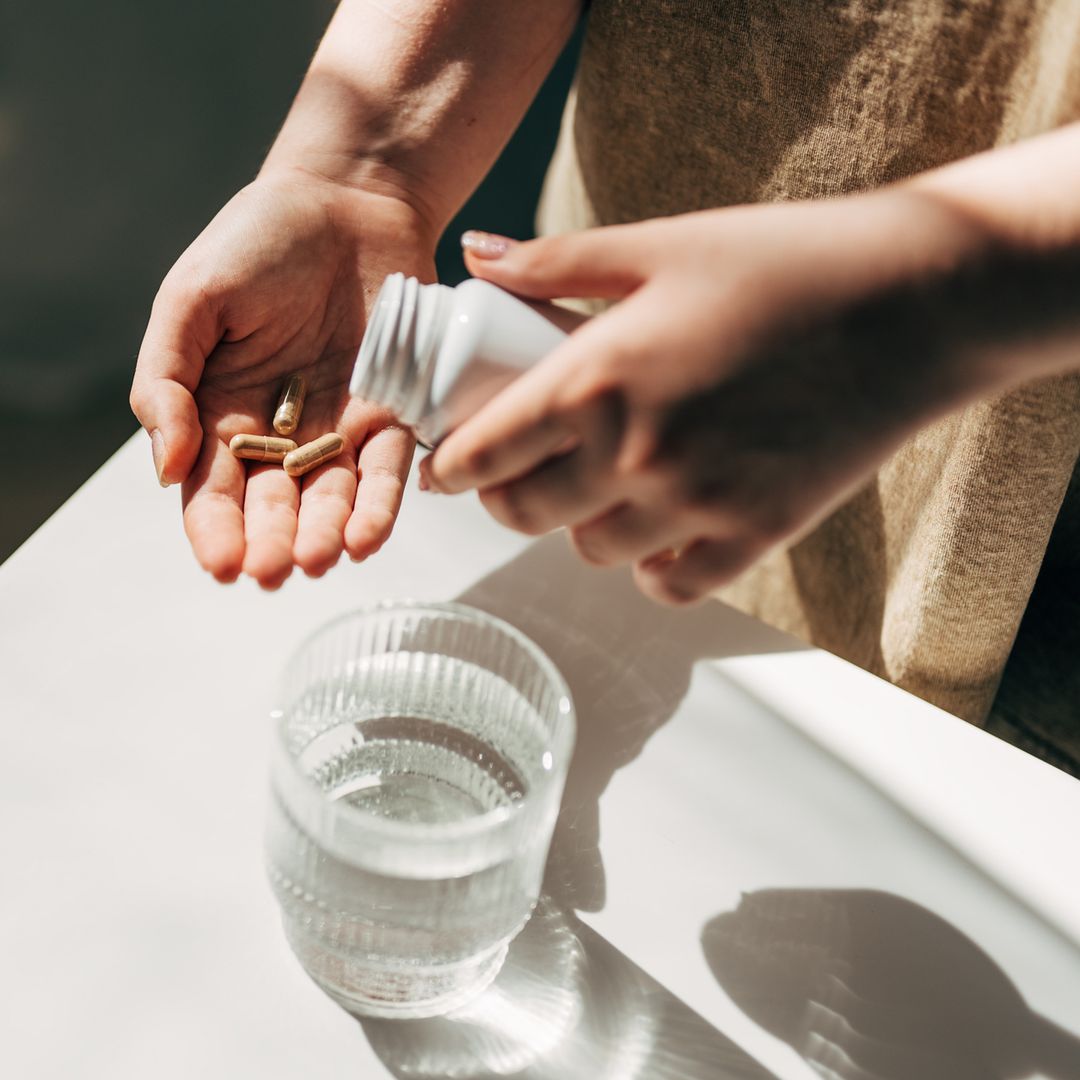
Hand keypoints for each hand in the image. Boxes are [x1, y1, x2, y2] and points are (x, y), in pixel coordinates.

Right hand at [130, 169, 434, 586]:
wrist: (347, 199)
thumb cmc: (257, 242)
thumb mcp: (191, 300)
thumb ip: (166, 381)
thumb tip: (167, 468)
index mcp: (222, 413)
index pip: (214, 490)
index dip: (215, 530)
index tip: (222, 564)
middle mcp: (282, 433)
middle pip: (275, 504)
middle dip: (274, 542)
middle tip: (274, 572)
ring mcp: (341, 428)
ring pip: (334, 497)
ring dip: (328, 534)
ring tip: (322, 560)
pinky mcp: (396, 414)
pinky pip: (390, 469)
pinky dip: (381, 504)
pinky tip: (368, 538)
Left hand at [423, 193, 987, 602]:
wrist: (910, 305)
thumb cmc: (782, 263)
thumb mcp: (660, 245)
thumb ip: (555, 262)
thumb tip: (475, 257)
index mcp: (597, 379)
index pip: (485, 451)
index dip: (450, 467)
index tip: (446, 469)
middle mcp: (634, 455)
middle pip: (525, 513)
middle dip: (505, 497)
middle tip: (515, 475)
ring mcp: (695, 504)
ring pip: (591, 551)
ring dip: (579, 525)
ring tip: (598, 488)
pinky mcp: (754, 536)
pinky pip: (668, 583)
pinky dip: (651, 564)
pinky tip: (658, 528)